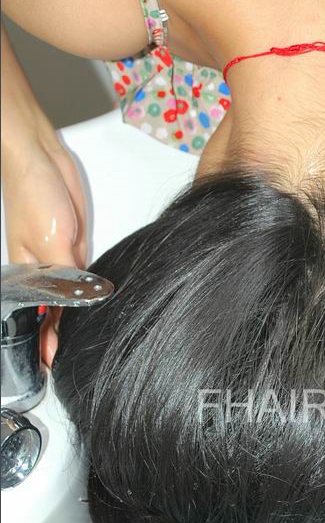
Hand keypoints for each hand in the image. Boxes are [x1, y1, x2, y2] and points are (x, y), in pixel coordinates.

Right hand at [2, 134, 87, 366]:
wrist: (41, 158)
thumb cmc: (32, 195)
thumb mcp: (52, 243)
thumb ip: (68, 278)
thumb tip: (79, 307)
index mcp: (25, 277)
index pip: (36, 318)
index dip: (45, 342)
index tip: (55, 364)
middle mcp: (42, 272)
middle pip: (55, 312)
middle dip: (63, 333)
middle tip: (79, 357)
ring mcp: (60, 259)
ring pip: (72, 296)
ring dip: (80, 313)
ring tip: (91, 338)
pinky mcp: (76, 246)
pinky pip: (85, 275)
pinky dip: (91, 289)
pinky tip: (100, 303)